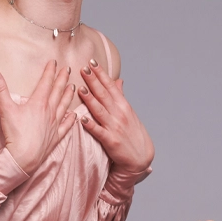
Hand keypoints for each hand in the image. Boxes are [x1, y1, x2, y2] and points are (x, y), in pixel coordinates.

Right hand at [0, 60, 79, 173]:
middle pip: (58, 92)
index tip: (54, 62)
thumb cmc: (15, 134)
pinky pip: (66, 127)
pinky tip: (74, 116)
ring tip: (73, 88)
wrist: (23, 158)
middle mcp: (49, 112)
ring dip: (68, 96)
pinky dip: (71, 120)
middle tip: (67, 70)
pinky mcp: (55, 138)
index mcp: (38, 103)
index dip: (50, 71)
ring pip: (64, 107)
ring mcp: (54, 125)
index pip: (46, 82)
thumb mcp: (5, 109)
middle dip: (62, 79)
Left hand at [77, 61, 155, 175]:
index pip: (110, 86)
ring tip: (81, 88)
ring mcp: (115, 127)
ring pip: (100, 111)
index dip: (101, 74)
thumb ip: (120, 96)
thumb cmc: (132, 134)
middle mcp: (119, 114)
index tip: (92, 62)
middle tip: (83, 68)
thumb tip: (118, 81)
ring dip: (90, 100)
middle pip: (104, 95)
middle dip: (93, 81)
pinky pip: (99, 132)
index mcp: (123, 106)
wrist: (140, 158)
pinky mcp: (111, 141)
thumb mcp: (129, 113)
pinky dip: (91, 126)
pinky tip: (82, 120)